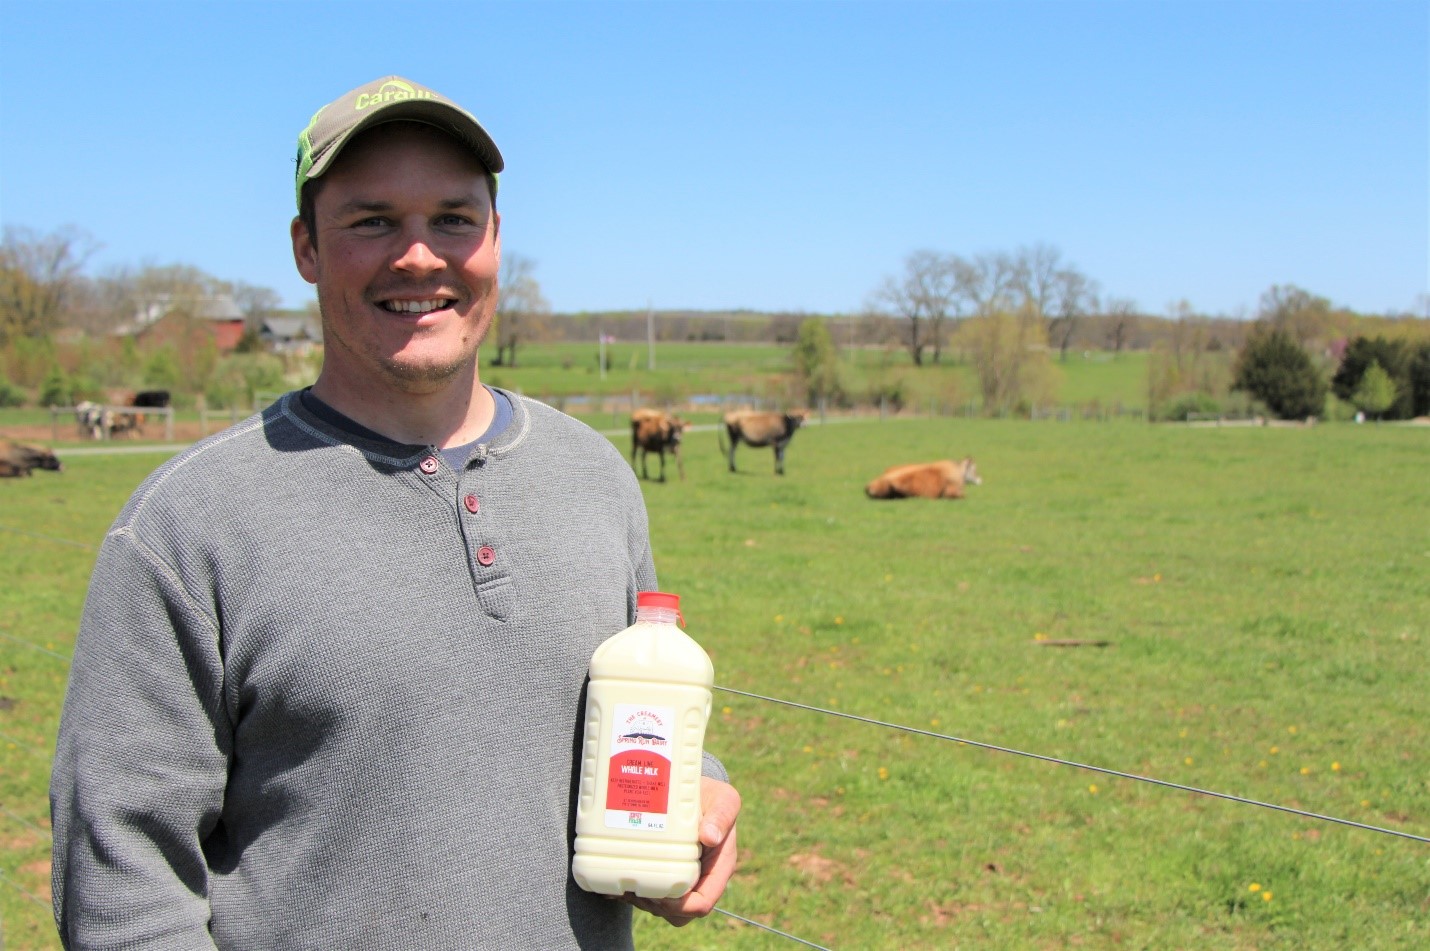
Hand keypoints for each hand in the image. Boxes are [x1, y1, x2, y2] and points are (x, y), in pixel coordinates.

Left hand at [626, 776, 740, 926]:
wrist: (690, 789)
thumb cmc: (710, 796)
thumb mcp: (723, 800)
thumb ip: (722, 816)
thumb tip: (710, 837)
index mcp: (718, 868)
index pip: (702, 903)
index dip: (681, 906)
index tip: (661, 893)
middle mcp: (701, 879)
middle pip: (679, 913)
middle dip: (656, 905)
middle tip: (635, 887)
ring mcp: (683, 878)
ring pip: (663, 908)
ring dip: (643, 901)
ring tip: (624, 883)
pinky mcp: (666, 872)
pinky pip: (652, 895)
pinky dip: (633, 893)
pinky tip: (615, 882)